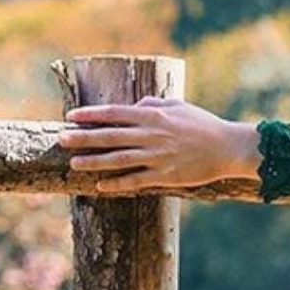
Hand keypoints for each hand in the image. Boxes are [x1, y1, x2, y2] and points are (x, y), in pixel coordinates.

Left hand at [55, 97, 255, 193]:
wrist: (228, 147)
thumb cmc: (204, 124)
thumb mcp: (179, 106)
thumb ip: (154, 104)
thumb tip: (135, 106)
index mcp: (153, 116)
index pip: (113, 113)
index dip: (90, 115)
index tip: (70, 117)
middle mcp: (150, 135)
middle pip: (109, 137)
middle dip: (83, 138)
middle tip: (61, 140)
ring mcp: (156, 157)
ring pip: (117, 159)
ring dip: (94, 162)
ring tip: (74, 164)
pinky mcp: (165, 176)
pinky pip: (135, 180)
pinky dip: (117, 183)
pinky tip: (101, 186)